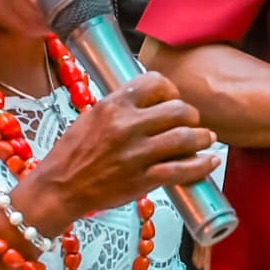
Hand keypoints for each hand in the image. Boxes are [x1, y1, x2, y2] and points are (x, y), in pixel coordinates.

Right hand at [17, 74, 217, 230]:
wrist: (60, 187)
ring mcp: (136, 153)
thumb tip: (151, 99)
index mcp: (114, 105)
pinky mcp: (143, 179)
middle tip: (192, 122)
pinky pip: (182, 169)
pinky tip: (210, 160)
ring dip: (202, 137)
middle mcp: (127, 125)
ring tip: (206, 139)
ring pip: (185, 137)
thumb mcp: (93, 116)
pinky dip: (202, 165)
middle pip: (178, 109)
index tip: (173, 99)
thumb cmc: (73, 153)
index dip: (171, 90)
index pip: (156, 83)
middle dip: (191, 115)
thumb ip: (122, 106)